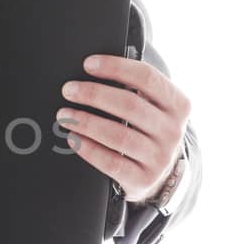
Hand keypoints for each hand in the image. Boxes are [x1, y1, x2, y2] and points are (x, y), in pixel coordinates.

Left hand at [56, 54, 190, 203]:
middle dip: (94, 94)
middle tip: (69, 90)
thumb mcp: (155, 107)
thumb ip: (136, 88)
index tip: (88, 64)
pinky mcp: (144, 179)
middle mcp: (172, 131)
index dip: (116, 67)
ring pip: (119, 135)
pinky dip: (88, 149)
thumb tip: (94, 69)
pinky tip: (73, 138)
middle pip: (130, 105)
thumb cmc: (149, 130)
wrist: (162, 173)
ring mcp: (160, 157)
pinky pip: (111, 163)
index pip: (147, 77)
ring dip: (86, 122)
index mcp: (178, 104)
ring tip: (64, 114)